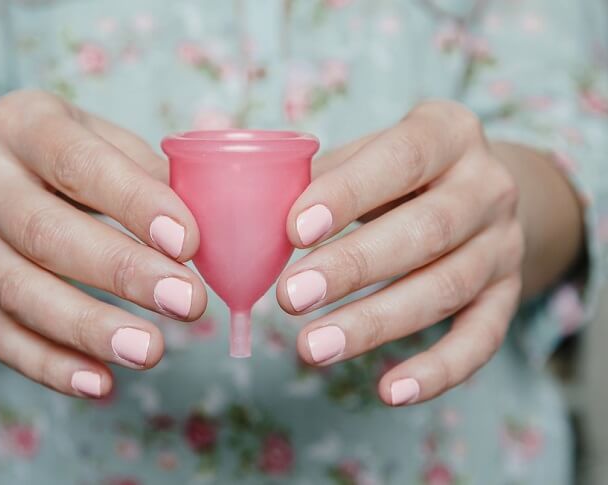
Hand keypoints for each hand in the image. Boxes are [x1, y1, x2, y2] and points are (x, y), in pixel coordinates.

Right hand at [0, 90, 206, 397]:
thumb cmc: (71, 158)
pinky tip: (101, 383)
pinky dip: (52, 366)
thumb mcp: (107, 140)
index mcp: (23, 125)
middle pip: (45, 233)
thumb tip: (222, 212)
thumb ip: (159, 170)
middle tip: (188, 303)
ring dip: (90, 328)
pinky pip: (4, 337)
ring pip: (21, 293)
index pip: (76, 161)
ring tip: (151, 351)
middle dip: (121, 272)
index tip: (189, 241)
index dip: (133, 202)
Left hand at [277, 100, 524, 405]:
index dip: (349, 194)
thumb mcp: (367, 154)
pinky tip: (388, 391)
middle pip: (426, 231)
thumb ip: (316, 175)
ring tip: (311, 348)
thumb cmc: (397, 173)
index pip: (403, 158)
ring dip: (375, 323)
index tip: (294, 230)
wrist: (478, 192)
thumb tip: (245, 209)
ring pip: (445, 289)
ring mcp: (503, 245)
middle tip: (290, 297)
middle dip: (353, 267)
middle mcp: (487, 187)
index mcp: (448, 133)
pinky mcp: (507, 295)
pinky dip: (437, 371)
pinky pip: (480, 340)